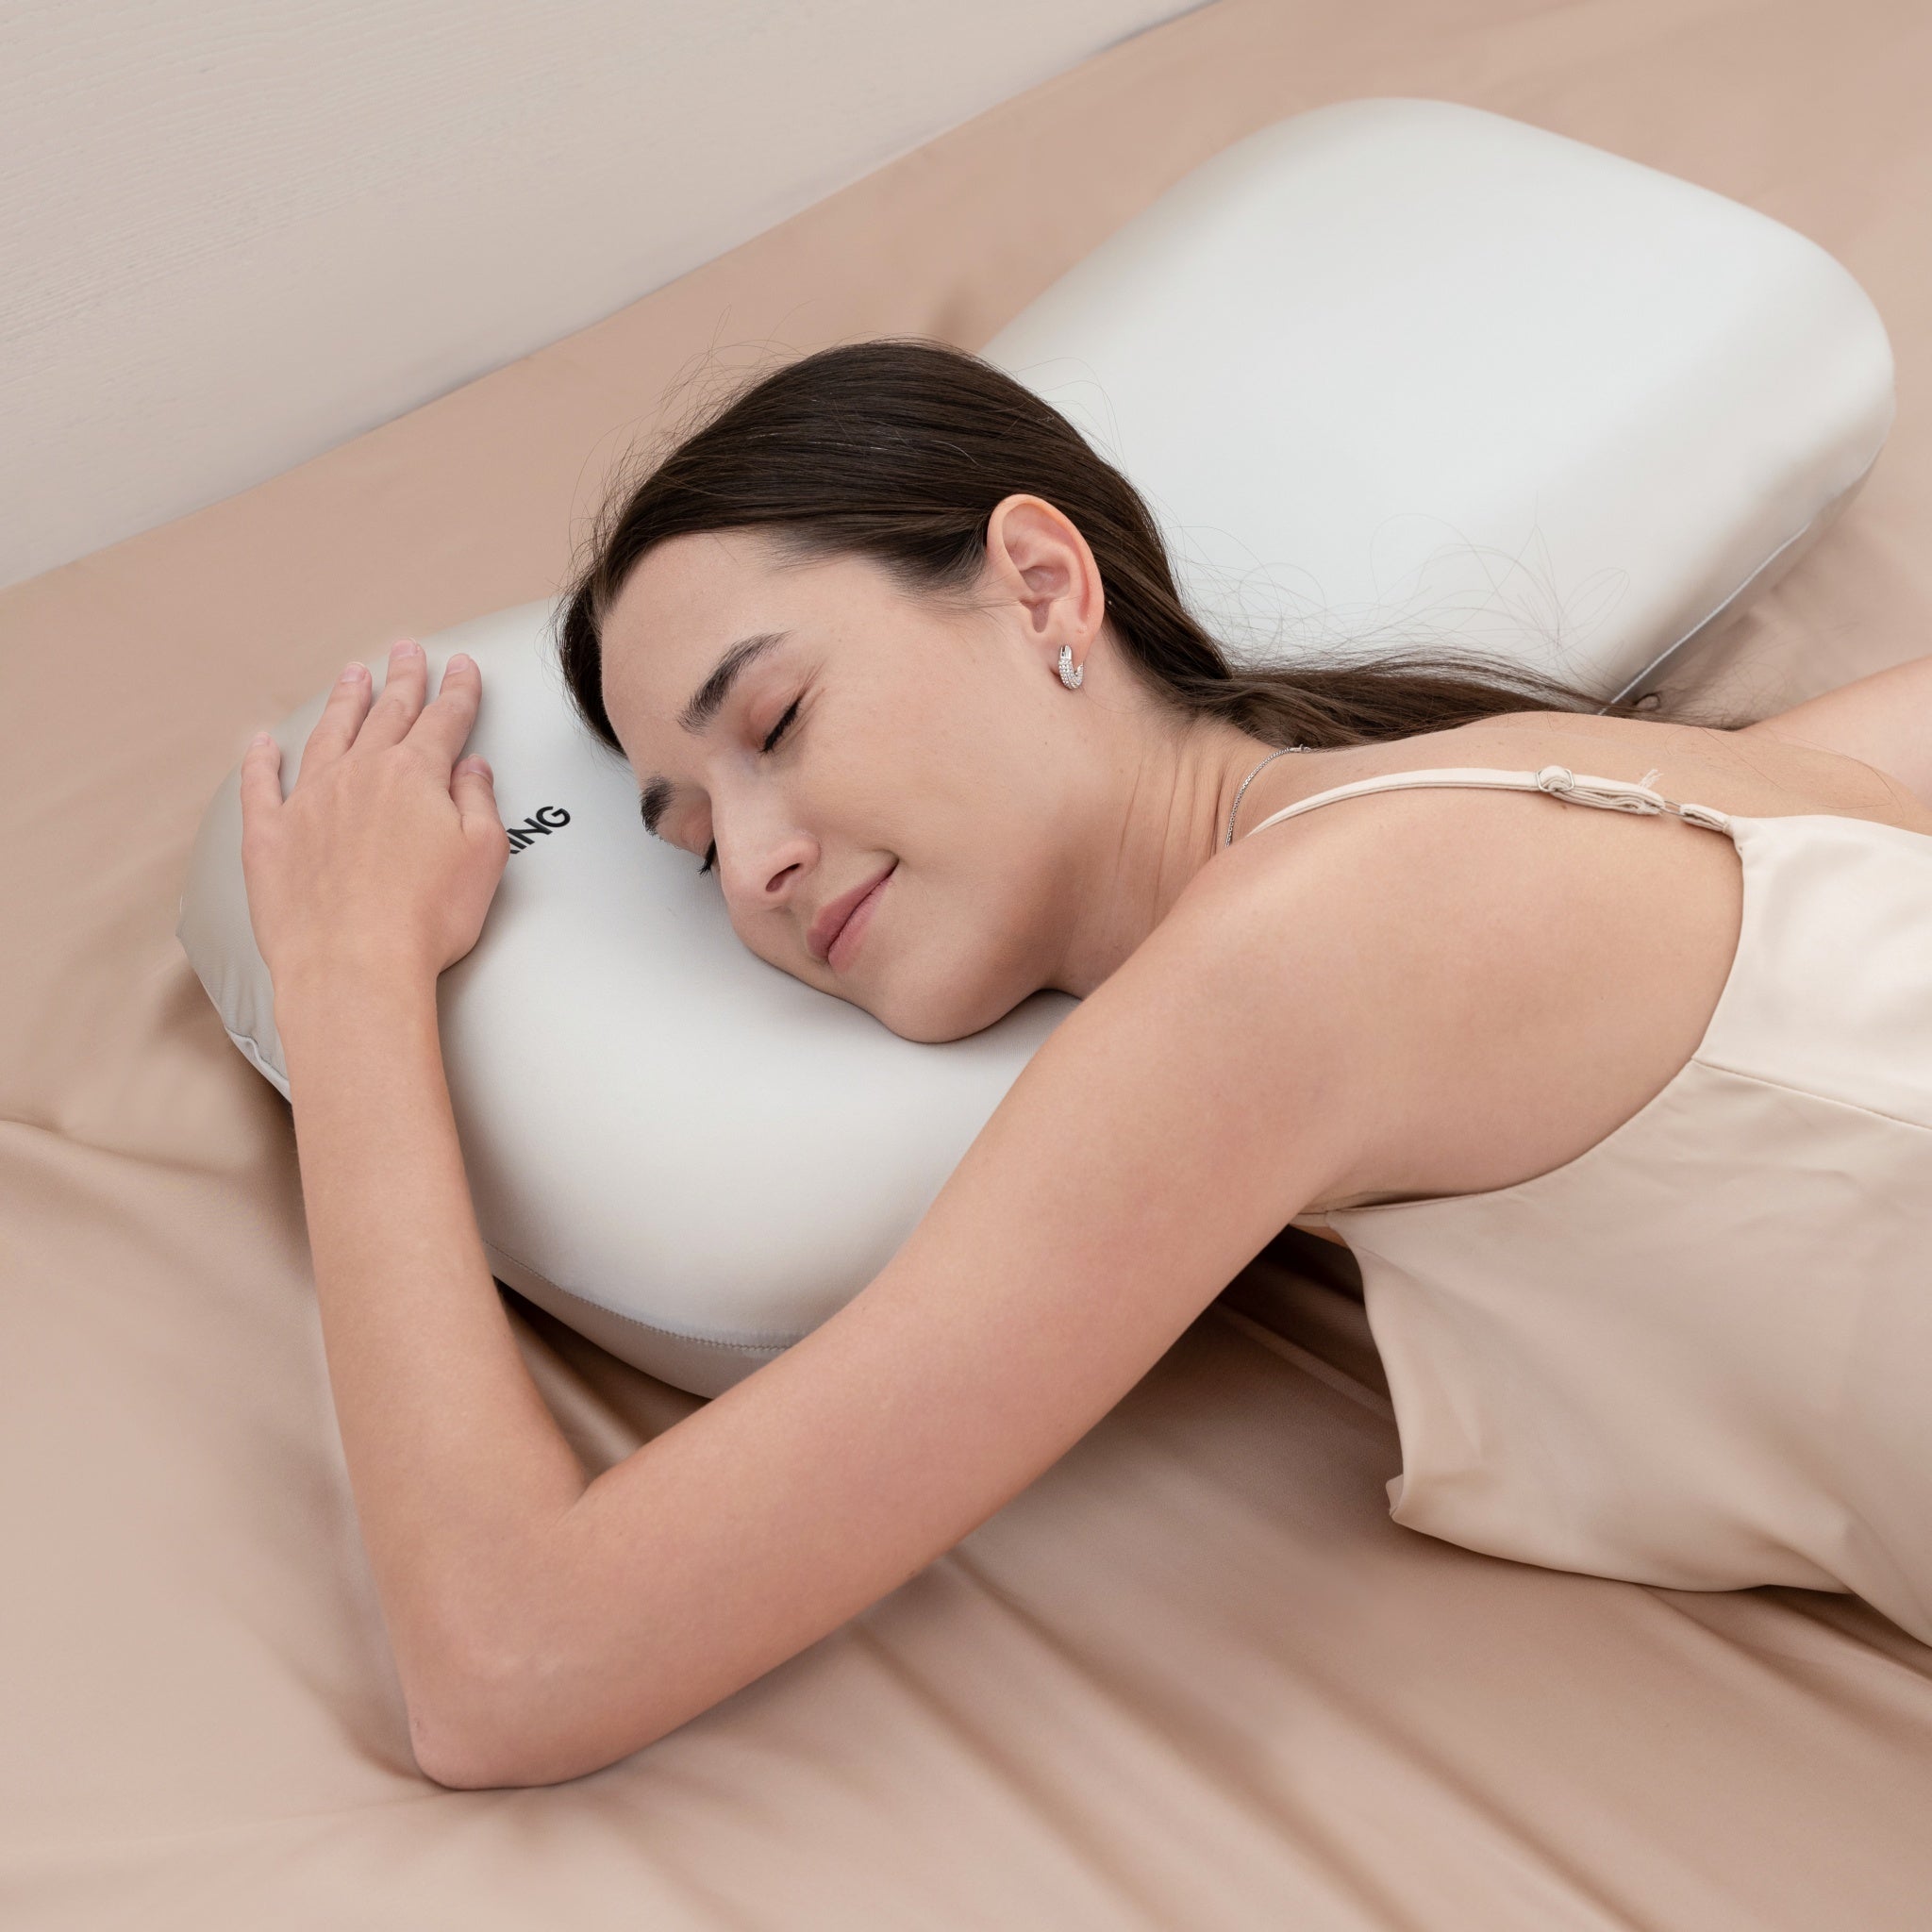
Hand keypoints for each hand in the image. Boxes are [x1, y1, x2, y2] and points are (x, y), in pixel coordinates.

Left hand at [240, 639, 508, 995]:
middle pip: (385, 714)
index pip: (443, 719)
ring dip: (343, 702)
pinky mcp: (270, 837)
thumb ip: (478, 802)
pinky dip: (260, 760)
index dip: (457, 691)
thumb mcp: (483, 856)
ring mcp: (309, 802)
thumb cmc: (425, 920)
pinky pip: (261, 784)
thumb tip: (471, 771)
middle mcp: (358, 775)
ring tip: (352, 676)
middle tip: (407, 651)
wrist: (354, 966)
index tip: (462, 669)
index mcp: (414, 775)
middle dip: (401, 679)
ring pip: (327, 735)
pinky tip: (261, 744)